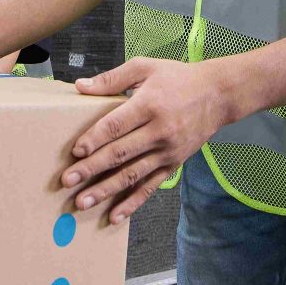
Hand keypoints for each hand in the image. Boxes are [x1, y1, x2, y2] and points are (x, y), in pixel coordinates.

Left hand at [63, 58, 244, 223]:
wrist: (218, 95)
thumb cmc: (178, 78)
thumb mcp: (145, 67)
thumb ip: (112, 79)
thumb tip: (80, 87)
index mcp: (149, 105)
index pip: (117, 125)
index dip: (95, 138)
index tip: (75, 152)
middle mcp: (159, 131)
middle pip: (120, 153)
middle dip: (91, 169)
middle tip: (67, 181)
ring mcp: (167, 151)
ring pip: (132, 175)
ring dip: (106, 191)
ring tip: (83, 203)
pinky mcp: (173, 164)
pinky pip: (150, 187)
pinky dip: (132, 203)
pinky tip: (115, 217)